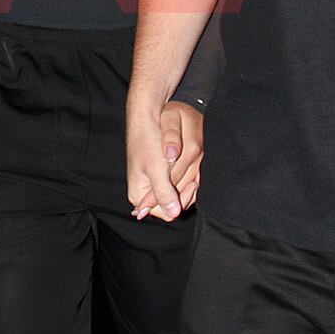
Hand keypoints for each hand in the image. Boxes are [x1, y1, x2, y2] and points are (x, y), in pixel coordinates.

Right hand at [127, 99, 203, 221]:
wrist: (146, 119)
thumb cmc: (148, 142)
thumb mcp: (157, 170)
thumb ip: (164, 193)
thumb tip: (174, 214)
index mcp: (139, 195)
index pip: (166, 212)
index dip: (180, 201)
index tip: (191, 184)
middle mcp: (144, 192)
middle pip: (171, 204)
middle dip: (184, 191)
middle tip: (195, 177)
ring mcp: (152, 183)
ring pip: (175, 193)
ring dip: (186, 183)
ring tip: (194, 170)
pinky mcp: (160, 175)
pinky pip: (176, 183)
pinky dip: (186, 176)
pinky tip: (191, 167)